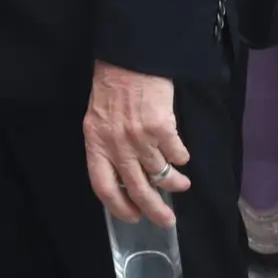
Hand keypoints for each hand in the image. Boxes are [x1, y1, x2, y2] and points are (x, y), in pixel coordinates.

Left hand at [83, 61, 190, 225]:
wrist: (129, 56)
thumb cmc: (112, 86)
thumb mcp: (99, 118)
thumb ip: (107, 145)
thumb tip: (125, 175)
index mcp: (95, 142)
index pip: (103, 186)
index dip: (118, 207)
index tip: (133, 217)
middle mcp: (117, 144)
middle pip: (137, 189)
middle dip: (154, 210)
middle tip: (166, 220)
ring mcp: (140, 137)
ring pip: (162, 174)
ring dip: (175, 183)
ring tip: (181, 183)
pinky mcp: (162, 128)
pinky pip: (177, 154)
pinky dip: (181, 158)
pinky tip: (181, 155)